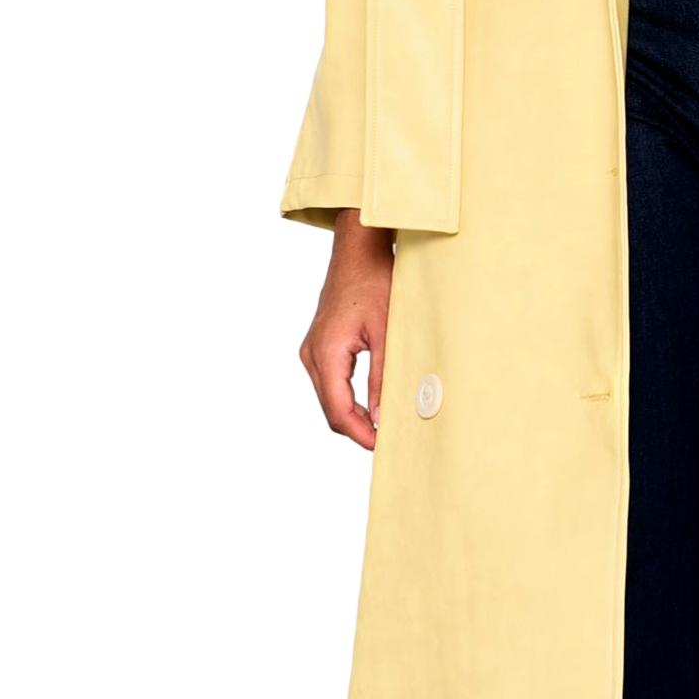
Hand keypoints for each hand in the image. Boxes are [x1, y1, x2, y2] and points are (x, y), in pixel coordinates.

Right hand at [299, 209, 394, 446]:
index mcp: (326, 353)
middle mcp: (311, 356)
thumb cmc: (374, 282)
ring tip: (383, 428)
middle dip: (357, 430)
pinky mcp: (319, 347)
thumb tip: (382, 417)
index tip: (383, 447)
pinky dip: (347, 400)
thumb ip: (382, 377)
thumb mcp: (386, 332)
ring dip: (352, 417)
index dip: (361, 435)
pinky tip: (371, 407)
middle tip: (387, 442)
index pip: (339, 411)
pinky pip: (329, 384)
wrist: (358, 251)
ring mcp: (312, 351)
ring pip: (329, 399)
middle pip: (331, 410)